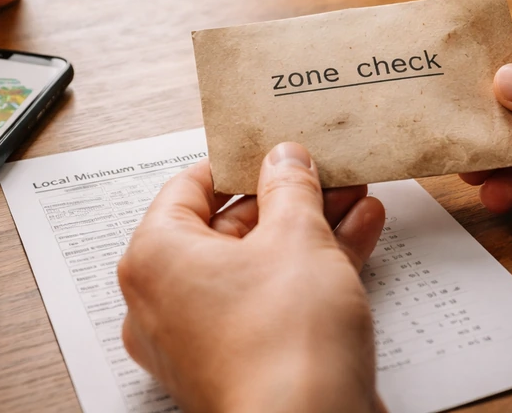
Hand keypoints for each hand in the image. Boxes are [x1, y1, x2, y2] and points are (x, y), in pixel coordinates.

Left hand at [118, 144, 386, 412]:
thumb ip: (291, 188)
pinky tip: (356, 236)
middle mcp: (166, 300)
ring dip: (307, 230)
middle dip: (286, 198)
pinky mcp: (239, 364)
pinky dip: (307, 271)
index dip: (237, 161)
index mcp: (156, 258)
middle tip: (323, 173)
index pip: (188, 187)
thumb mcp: (297, 238)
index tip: (272, 147)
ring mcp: (201, 338)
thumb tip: (286, 160)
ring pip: (255, 265)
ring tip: (352, 199)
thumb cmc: (284, 346)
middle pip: (227, 228)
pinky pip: (268, 301)